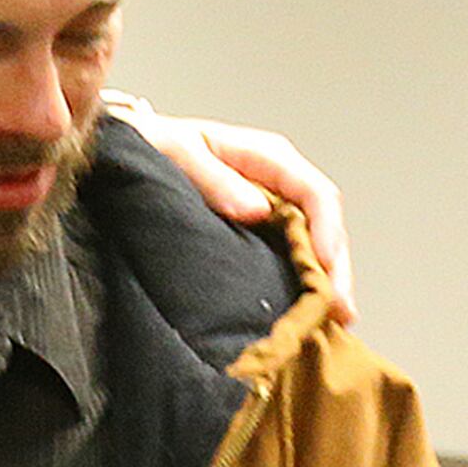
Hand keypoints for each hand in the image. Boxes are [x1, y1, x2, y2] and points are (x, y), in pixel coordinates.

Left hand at [110, 99, 355, 323]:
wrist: (127, 152)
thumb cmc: (152, 144)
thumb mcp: (177, 152)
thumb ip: (214, 179)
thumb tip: (256, 211)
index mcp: (266, 157)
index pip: (313, 193)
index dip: (326, 230)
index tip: (323, 267)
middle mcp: (277, 182)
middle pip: (323, 225)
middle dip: (335, 268)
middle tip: (340, 312)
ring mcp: (269, 206)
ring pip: (312, 244)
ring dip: (324, 281)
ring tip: (334, 321)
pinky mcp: (255, 230)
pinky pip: (288, 254)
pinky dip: (299, 282)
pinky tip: (306, 311)